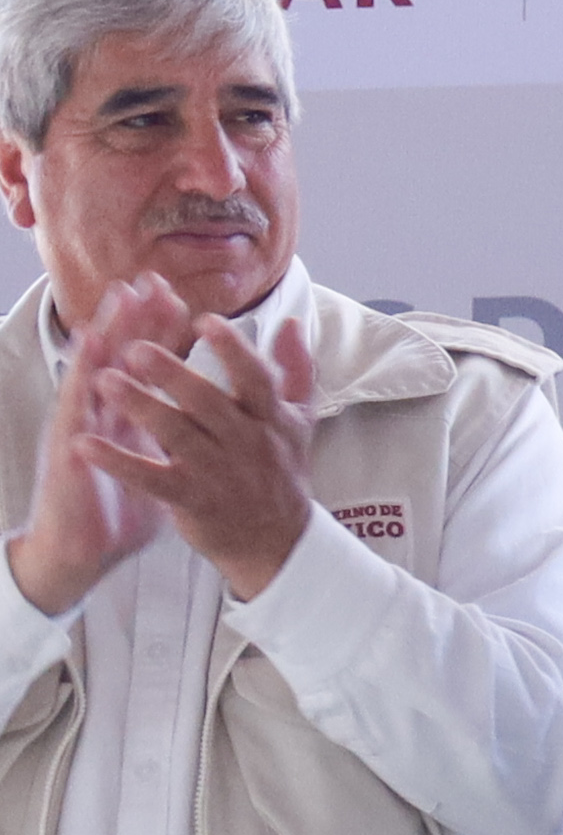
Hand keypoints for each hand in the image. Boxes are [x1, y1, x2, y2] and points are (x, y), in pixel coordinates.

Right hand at [7, 274, 193, 614]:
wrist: (82, 551)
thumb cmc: (124, 506)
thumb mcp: (165, 463)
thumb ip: (188, 430)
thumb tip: (217, 408)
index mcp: (133, 415)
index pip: (151, 365)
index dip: (163, 332)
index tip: (179, 296)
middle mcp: (107, 415)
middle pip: (121, 360)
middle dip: (135, 321)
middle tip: (147, 283)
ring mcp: (85, 431)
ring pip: (94, 376)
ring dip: (102, 341)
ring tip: (113, 306)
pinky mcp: (72, 455)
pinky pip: (77, 421)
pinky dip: (80, 391)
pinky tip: (86, 366)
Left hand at [84, 313, 321, 600]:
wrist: (276, 540)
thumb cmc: (281, 471)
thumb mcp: (299, 420)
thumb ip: (296, 370)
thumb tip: (293, 323)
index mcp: (270, 417)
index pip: (256, 378)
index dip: (234, 350)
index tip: (206, 321)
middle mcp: (245, 441)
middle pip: (208, 402)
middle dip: (172, 374)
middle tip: (136, 348)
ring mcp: (216, 471)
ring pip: (176, 434)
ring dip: (139, 406)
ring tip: (103, 380)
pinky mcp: (190, 499)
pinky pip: (150, 478)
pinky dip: (117, 462)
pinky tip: (85, 444)